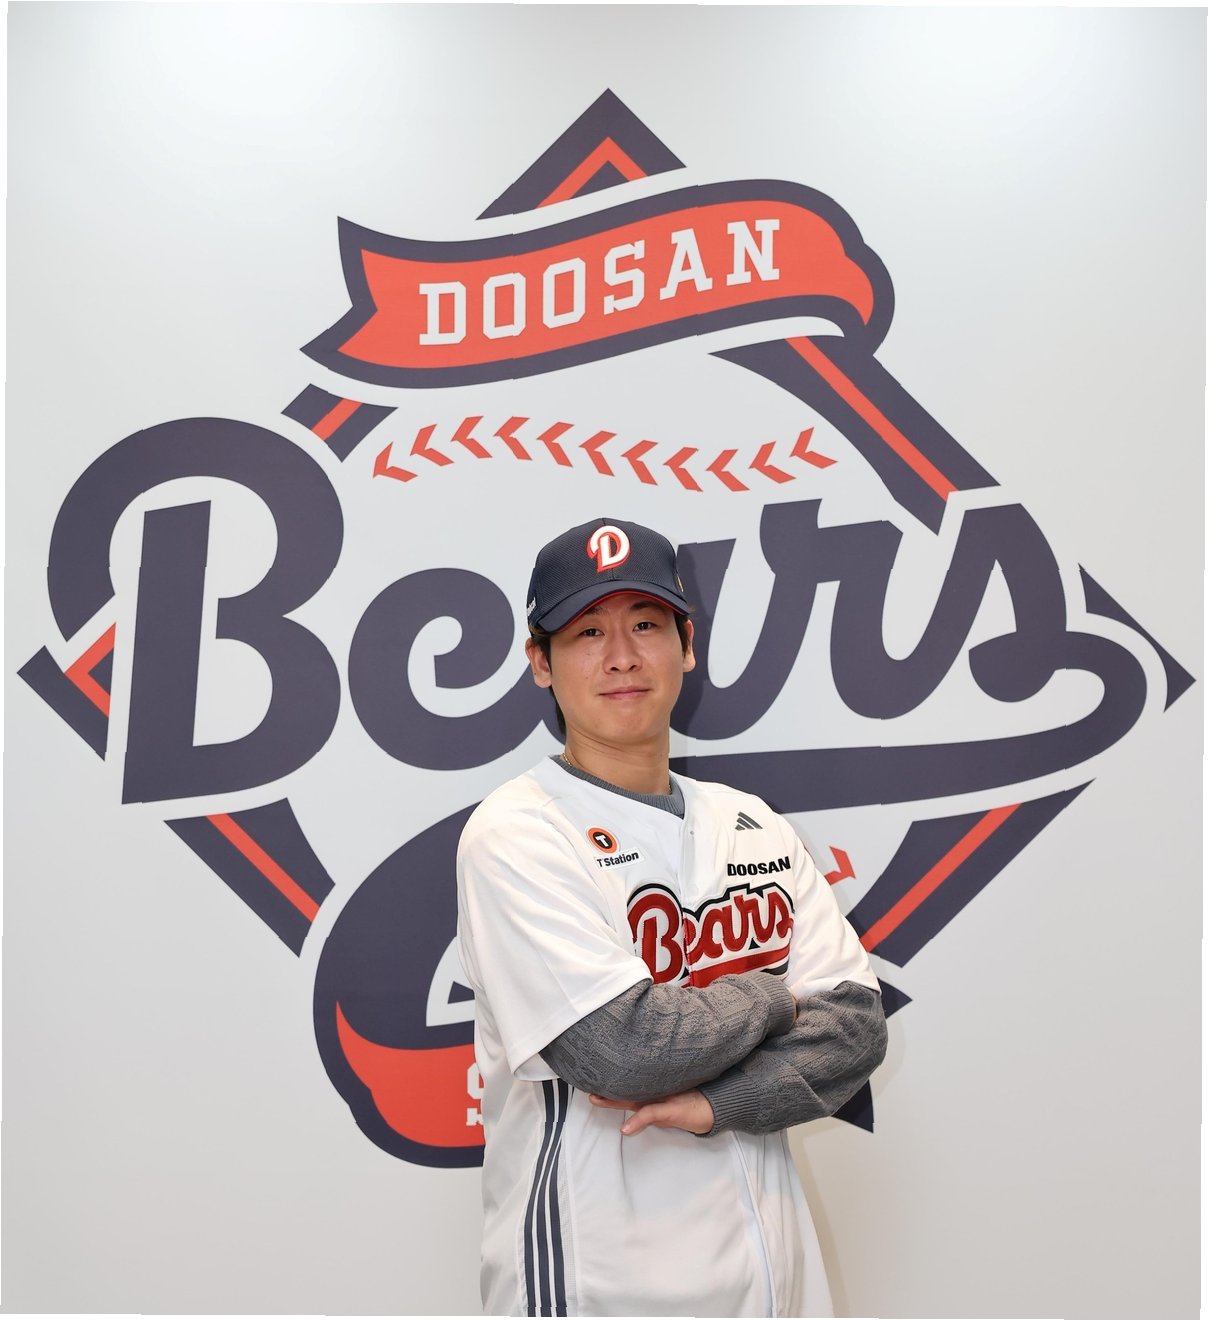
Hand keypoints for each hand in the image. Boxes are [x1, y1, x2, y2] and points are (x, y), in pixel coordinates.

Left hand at [589, 1089, 714, 1135]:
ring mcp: (661, 1098)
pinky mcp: (670, 1109)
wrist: (715, 1106)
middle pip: (624, 1091)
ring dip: (614, 1099)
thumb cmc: (692, 1104)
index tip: (590, 1084)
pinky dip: (638, 1120)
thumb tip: (630, 1123)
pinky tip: (626, 1128)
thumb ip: (651, 1111)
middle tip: (585, 1086)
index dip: (609, 1088)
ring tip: (596, 1099)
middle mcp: (653, 1093)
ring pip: (633, 1097)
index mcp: (651, 1093)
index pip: (625, 1090)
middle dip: (605, 1090)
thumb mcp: (668, 1110)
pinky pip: (651, 1113)